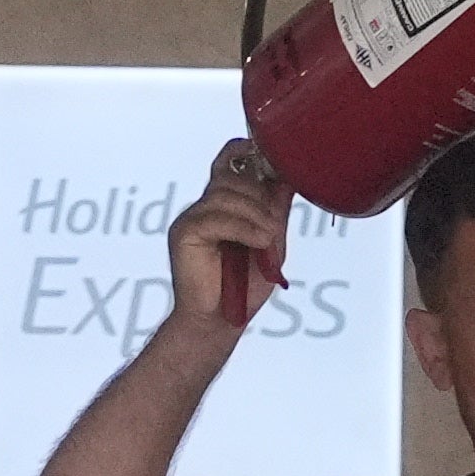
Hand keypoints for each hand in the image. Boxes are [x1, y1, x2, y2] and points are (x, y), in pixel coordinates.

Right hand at [170, 140, 288, 335]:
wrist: (222, 322)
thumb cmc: (246, 286)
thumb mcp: (272, 241)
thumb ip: (276, 209)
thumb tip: (290, 175)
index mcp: (227, 202)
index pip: (232, 158)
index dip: (250, 153)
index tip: (275, 166)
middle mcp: (207, 204)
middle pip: (234, 174)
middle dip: (260, 196)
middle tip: (274, 226)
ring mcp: (193, 217)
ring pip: (226, 193)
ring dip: (255, 214)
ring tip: (268, 240)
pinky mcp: (184, 233)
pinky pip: (216, 217)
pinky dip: (243, 228)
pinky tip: (259, 242)